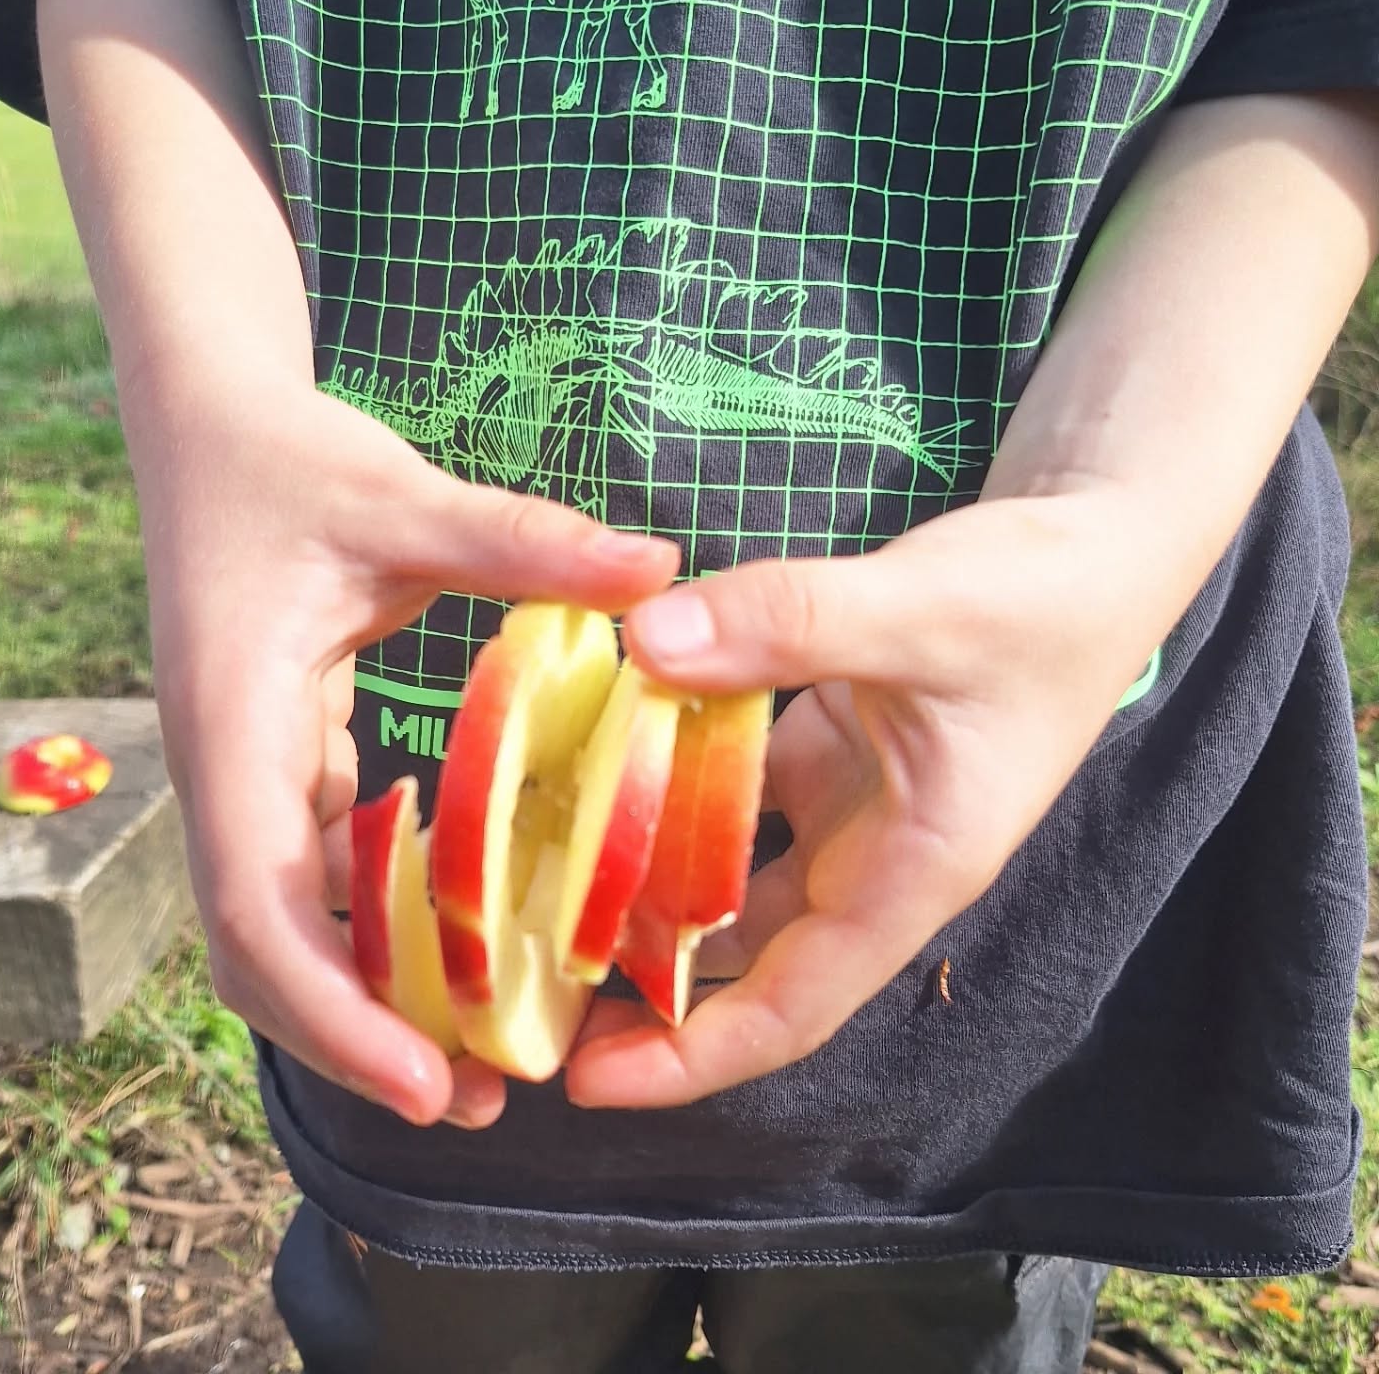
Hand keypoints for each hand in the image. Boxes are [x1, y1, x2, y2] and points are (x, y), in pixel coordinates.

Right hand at [139, 382, 677, 1129]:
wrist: (209, 431)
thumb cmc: (289, 461)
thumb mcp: (402, 497)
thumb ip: (523, 539)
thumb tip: (660, 569)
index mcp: (229, 723)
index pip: (256, 905)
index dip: (331, 1006)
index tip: (421, 1077)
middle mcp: (221, 769)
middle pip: (260, 949)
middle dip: (352, 1034)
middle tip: (471, 1099)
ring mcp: (244, 772)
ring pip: (286, 923)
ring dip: (365, 992)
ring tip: (474, 1053)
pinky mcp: (278, 761)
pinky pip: (314, 872)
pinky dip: (375, 923)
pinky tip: (456, 940)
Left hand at [565, 491, 1169, 1106]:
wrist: (1096, 549)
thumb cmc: (1042, 599)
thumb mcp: (922, 611)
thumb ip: (789, 623)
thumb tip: (646, 643)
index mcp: (909, 875)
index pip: (792, 1008)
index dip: (692, 1057)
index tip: (589, 1078)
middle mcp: (872, 859)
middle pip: (746, 961)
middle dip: (643, 986)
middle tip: (530, 984)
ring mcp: (848, 806)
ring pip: (730, 873)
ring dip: (647, 883)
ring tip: (542, 885)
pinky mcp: (829, 751)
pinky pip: (732, 784)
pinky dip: (673, 780)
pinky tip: (602, 759)